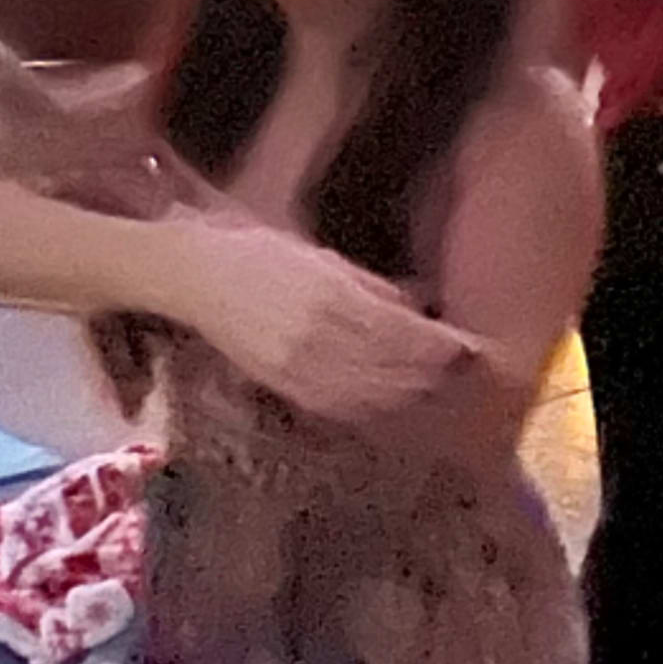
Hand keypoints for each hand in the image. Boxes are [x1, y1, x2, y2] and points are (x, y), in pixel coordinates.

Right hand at [159, 211, 473, 423]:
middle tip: (466, 374)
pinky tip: (394, 403)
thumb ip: (370, 285)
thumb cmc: (258, 254)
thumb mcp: (320, 256)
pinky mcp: (283, 387)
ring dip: (409, 397)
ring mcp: (297, 369)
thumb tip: (418, 307)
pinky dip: (374, 409)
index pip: (399, 334)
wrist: (193, 280)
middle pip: (390, 370)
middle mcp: (315, 338)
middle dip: (432, 376)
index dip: (437, 348)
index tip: (469, 348)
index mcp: (328, 297)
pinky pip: (339, 407)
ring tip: (439, 391)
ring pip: (369, 396)